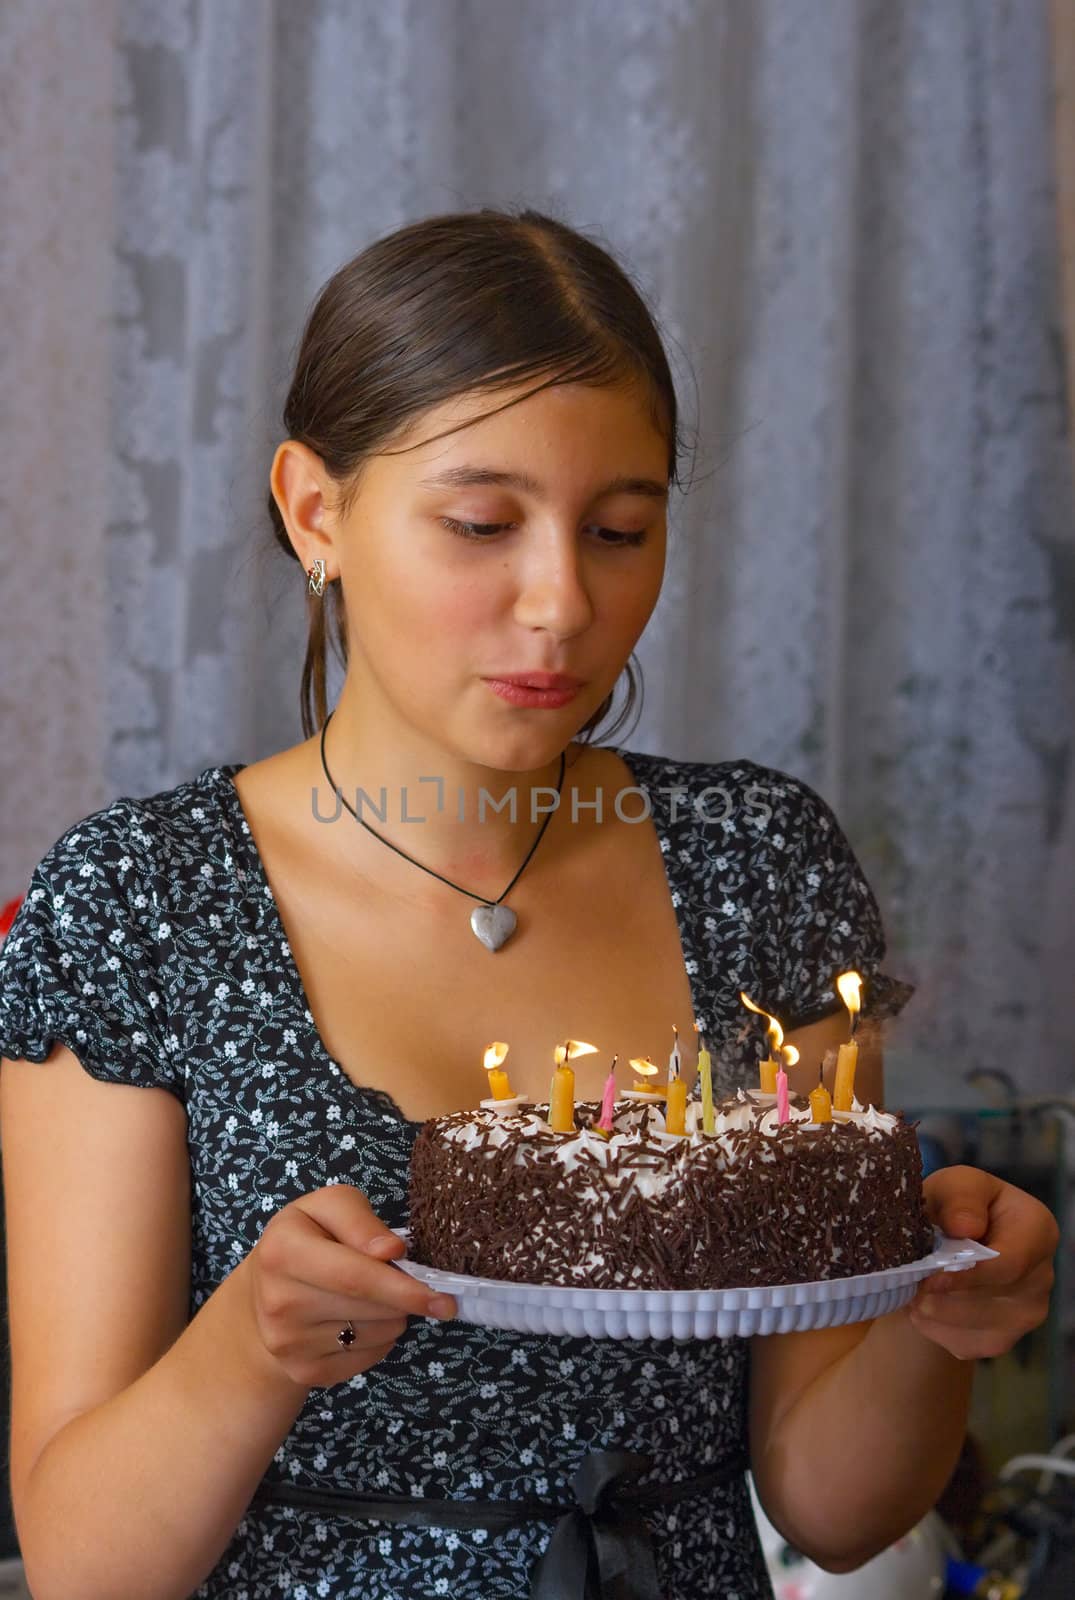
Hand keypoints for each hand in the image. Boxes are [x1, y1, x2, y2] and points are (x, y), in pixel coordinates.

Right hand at [243, 1185, 455, 1388]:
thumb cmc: (307, 1237)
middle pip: (372, 1309)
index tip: (443, 1298)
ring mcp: (288, 1345)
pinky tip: (357, 1319)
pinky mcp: (303, 1372)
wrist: (264, 1291)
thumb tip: (392, 1251)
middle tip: (400, 1278)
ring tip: (369, 1295)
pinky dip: (378, 1338)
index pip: (354, 1277)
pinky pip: (368, 1359)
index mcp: (283, 1252)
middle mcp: (279, 1303)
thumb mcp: (327, 1207)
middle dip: (402, 1295)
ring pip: (377, 1335)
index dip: (402, 1288)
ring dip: (392, 1315)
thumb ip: (359, 1220)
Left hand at [907, 1164, 1058, 1359]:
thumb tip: (965, 1226)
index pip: (1010, 1265)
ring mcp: (1026, 1314)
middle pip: (991, 1301)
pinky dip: (936, 1330)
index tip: (930, 1279)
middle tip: (909, 1286)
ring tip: (911, 1292)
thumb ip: (961, 1197)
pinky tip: (924, 1305)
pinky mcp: (1003, 1339)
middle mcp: (1042, 1277)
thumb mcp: (955, 1186)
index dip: (969, 1276)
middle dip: (945, 1296)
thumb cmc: (956, 1205)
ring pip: (977, 1328)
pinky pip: (966, 1345)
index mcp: (1038, 1231)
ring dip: (936, 1313)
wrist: (949, 1240)